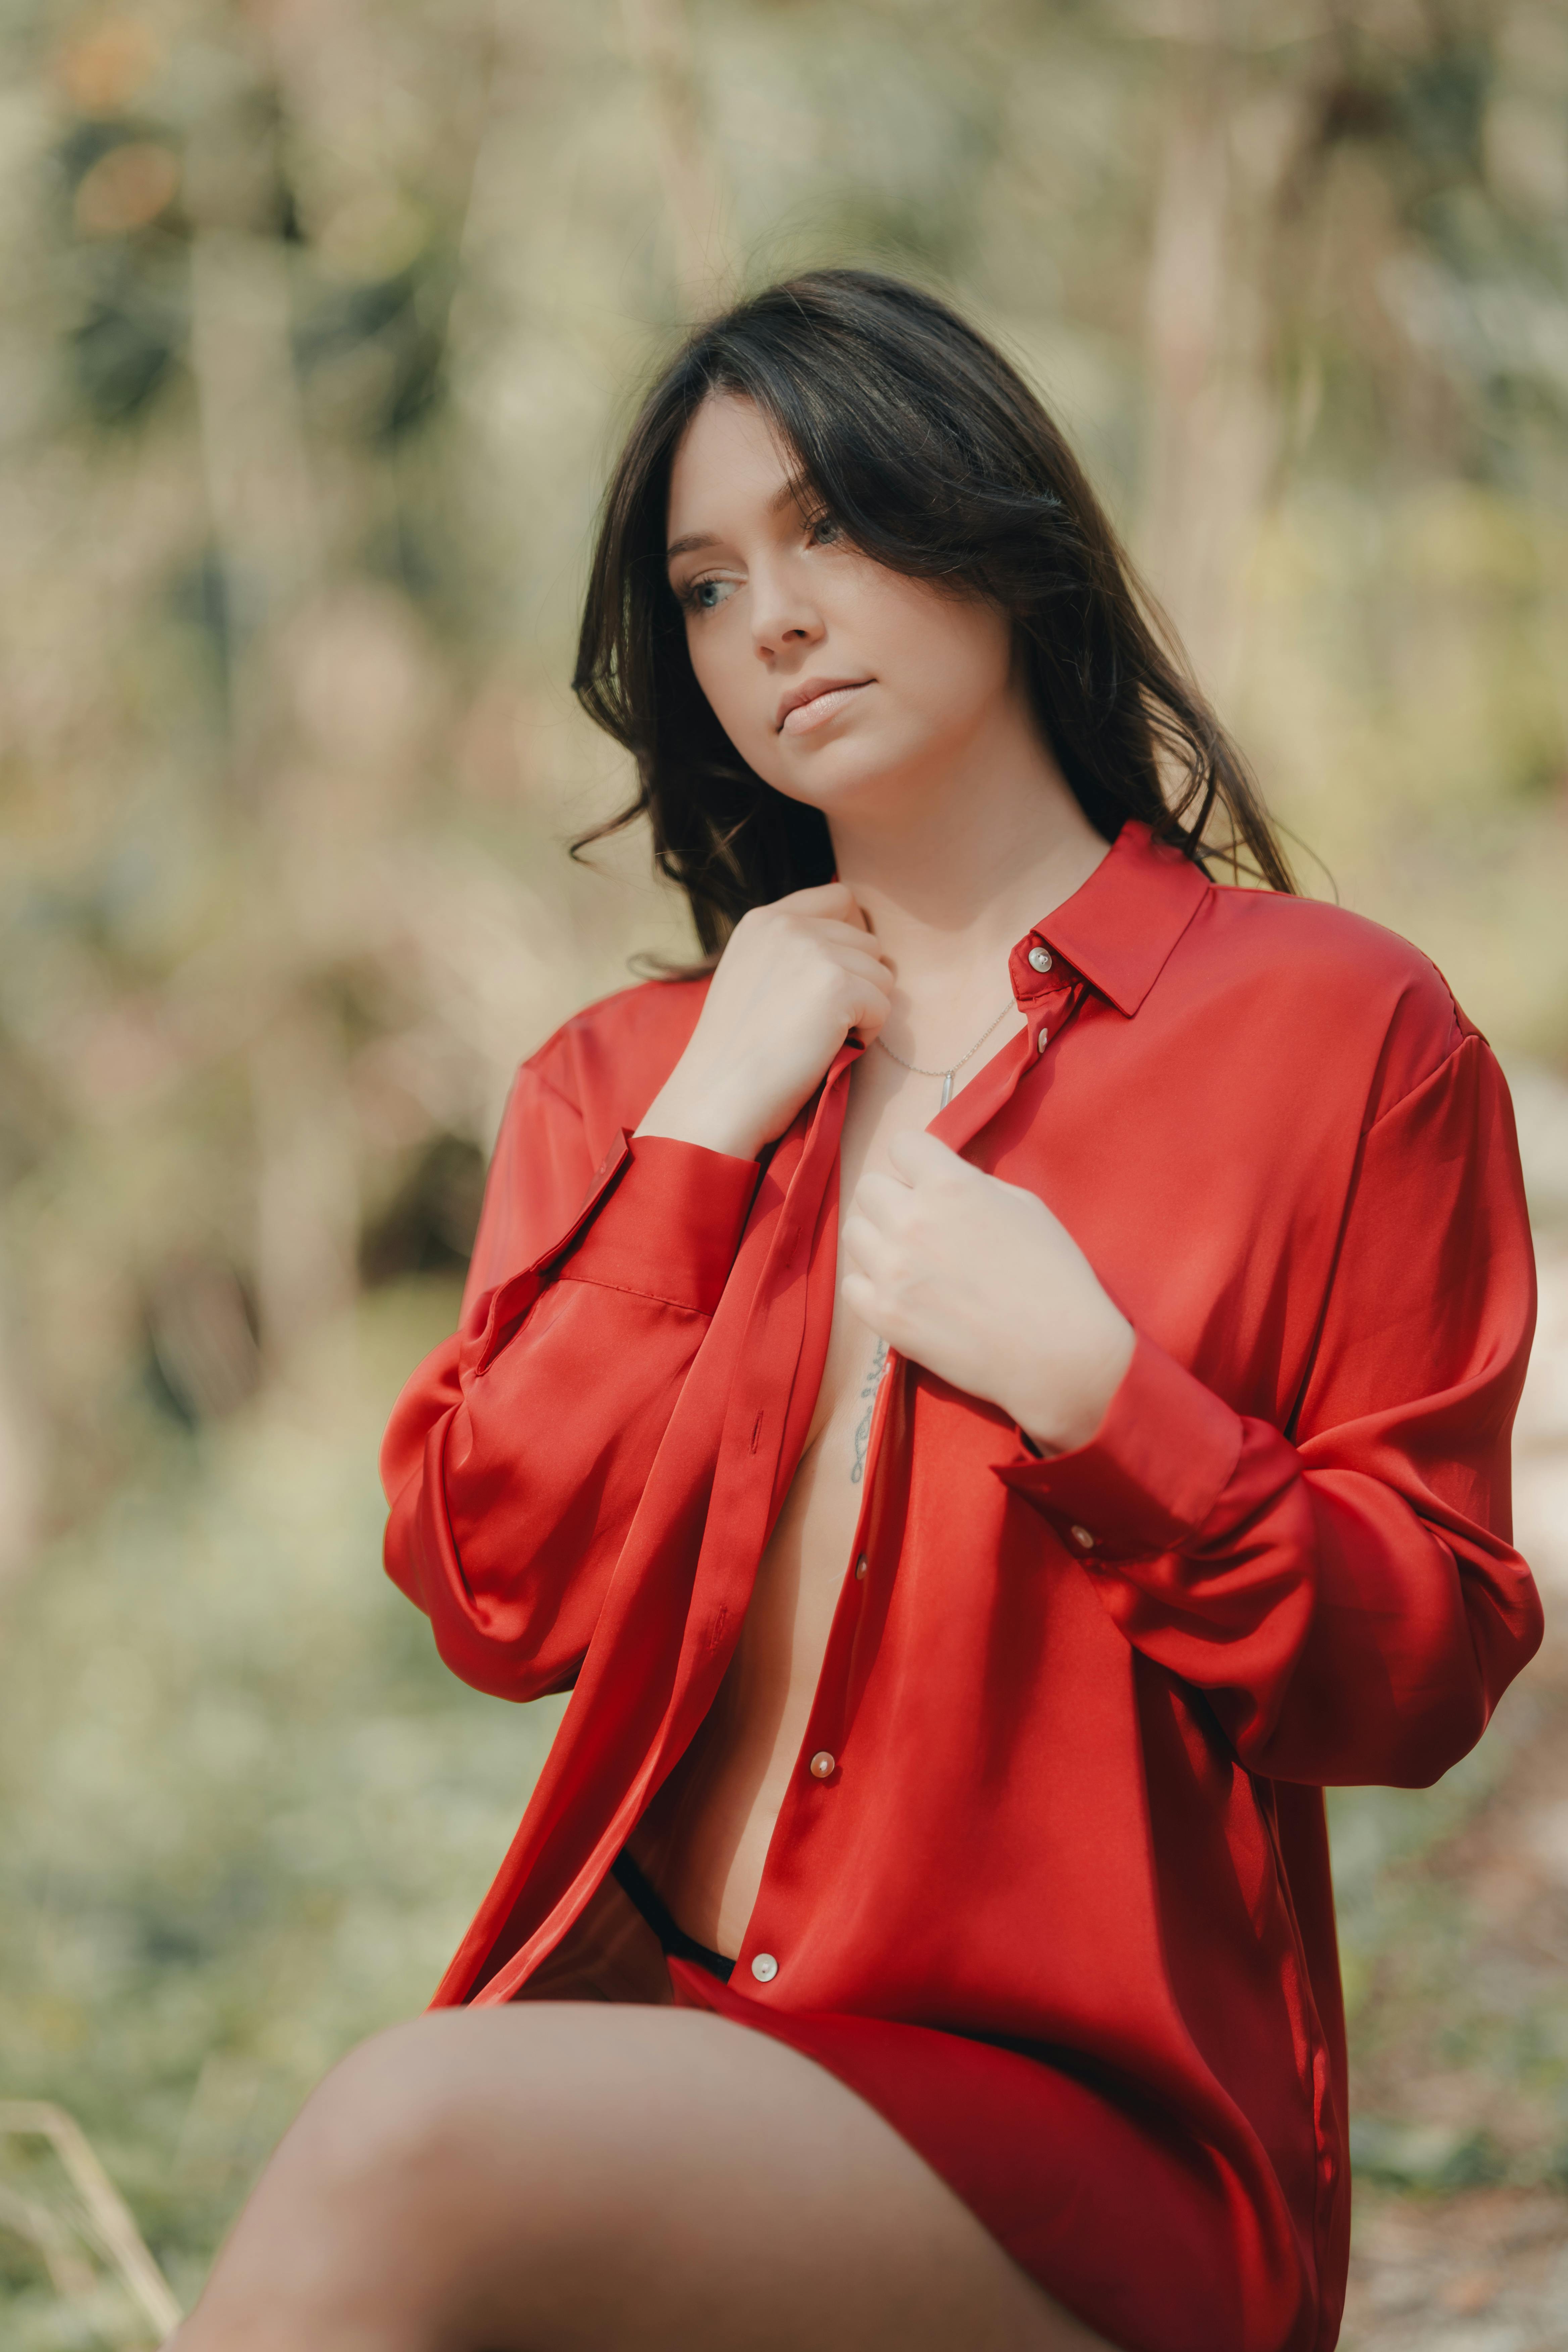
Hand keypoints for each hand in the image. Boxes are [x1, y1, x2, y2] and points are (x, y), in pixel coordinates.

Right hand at [636, 883, 893, 1161]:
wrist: (718, 1095)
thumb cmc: (737, 1052)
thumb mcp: (752, 976)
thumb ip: (792, 951)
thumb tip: (858, 947)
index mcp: (764, 920)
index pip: (839, 898)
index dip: (852, 937)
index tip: (837, 977)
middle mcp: (788, 924)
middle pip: (867, 941)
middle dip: (858, 982)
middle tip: (822, 1022)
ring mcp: (814, 952)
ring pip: (882, 974)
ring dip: (865, 1009)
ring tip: (822, 1036)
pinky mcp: (838, 986)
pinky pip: (884, 1006)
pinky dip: (868, 1033)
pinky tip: (829, 1048)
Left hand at [840, 1130, 1133, 1454]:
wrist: (1059, 1353)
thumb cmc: (1054, 1276)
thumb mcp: (1025, 1207)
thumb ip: (974, 1185)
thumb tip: (943, 1182)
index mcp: (950, 1186)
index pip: (902, 1145)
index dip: (917, 1162)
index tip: (929, 1181)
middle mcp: (912, 1221)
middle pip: (870, 1188)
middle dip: (894, 1199)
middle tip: (921, 1224)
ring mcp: (892, 1270)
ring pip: (854, 1233)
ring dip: (878, 1240)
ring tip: (910, 1260)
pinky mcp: (884, 1315)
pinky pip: (851, 1284)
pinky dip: (871, 1286)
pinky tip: (902, 1294)